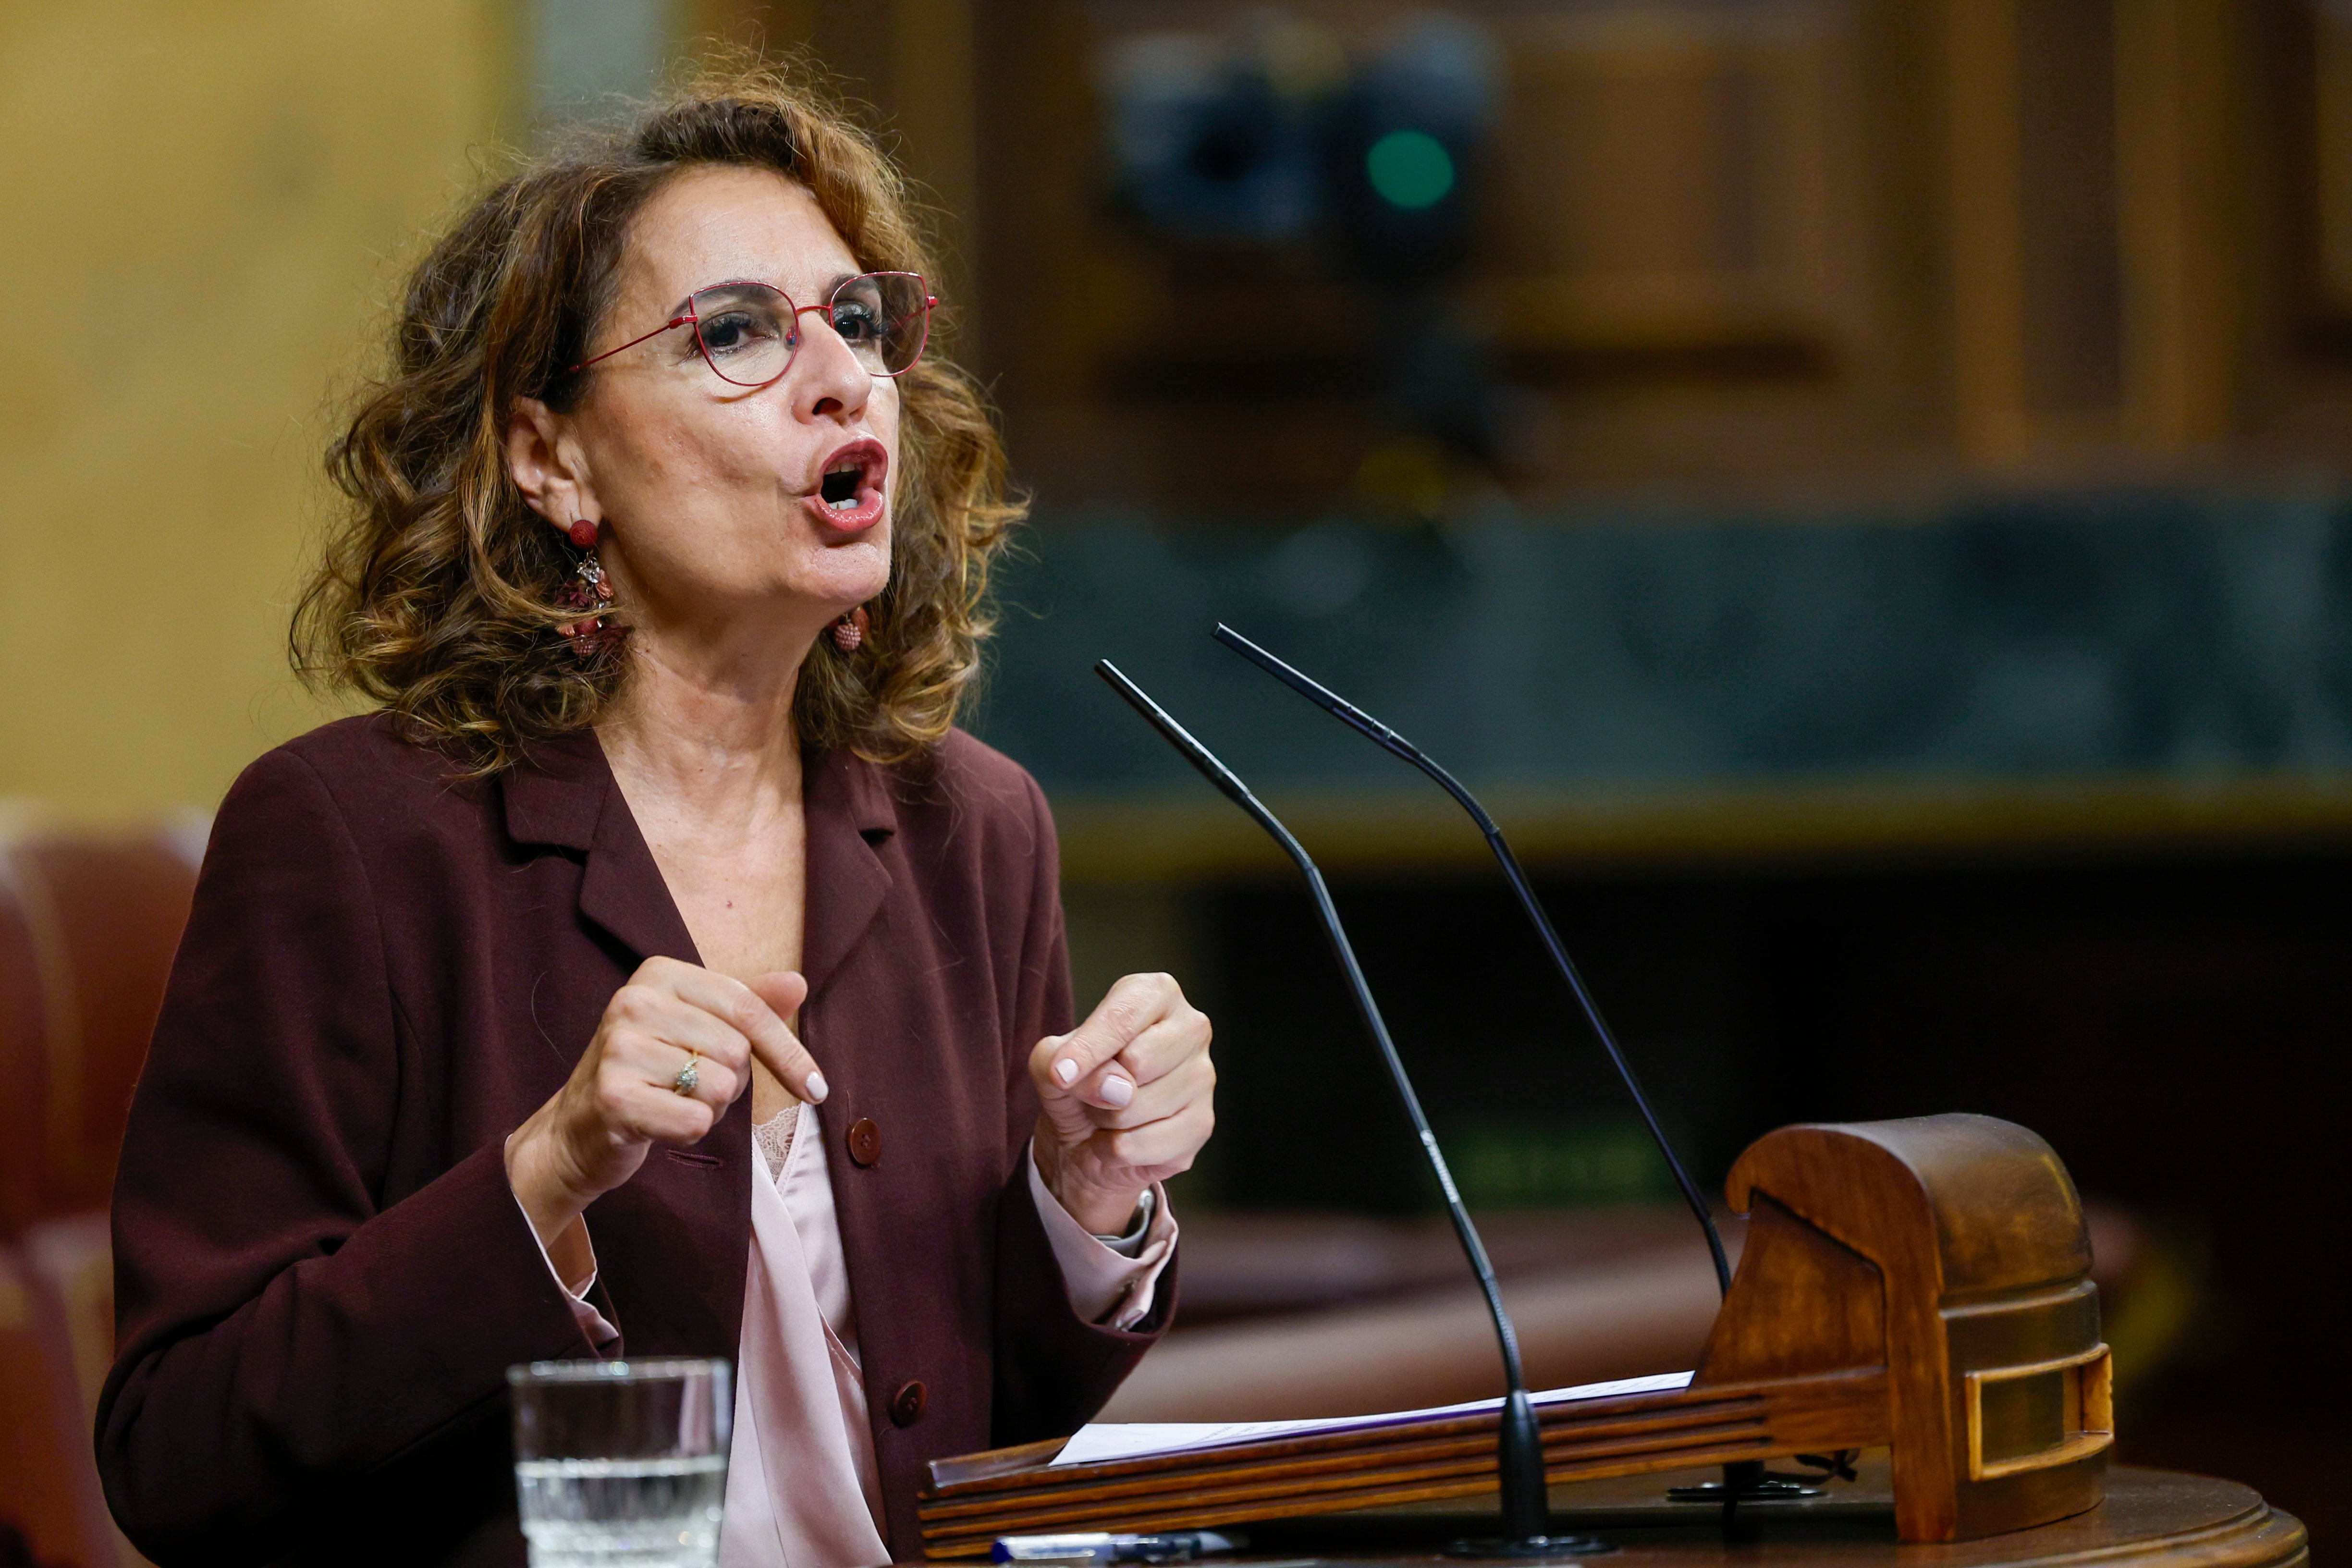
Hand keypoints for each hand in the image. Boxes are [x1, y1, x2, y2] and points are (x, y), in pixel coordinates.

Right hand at [506, 957, 824, 1249]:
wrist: (580, 1127)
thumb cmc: (653, 1071)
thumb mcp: (700, 1027)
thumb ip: (750, 1005)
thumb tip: (798, 983)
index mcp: (659, 973)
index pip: (748, 1009)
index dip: (787, 1052)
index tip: (815, 1088)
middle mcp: (633, 1001)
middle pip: (736, 1051)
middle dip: (730, 1080)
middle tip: (691, 1084)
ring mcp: (618, 1048)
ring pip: (719, 1087)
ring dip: (709, 1106)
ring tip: (672, 1099)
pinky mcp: (614, 1096)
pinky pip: (695, 1121)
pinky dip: (689, 1130)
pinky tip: (659, 1121)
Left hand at [1030, 973, 1214, 1234]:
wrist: (1087, 1139)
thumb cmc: (1076, 1083)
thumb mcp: (1048, 1061)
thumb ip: (1061, 1059)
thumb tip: (1115, 1088)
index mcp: (1156, 994)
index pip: (1123, 1017)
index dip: (1087, 1050)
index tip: (1059, 1076)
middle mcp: (1191, 1027)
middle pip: (1137, 1061)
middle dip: (1098, 1087)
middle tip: (1096, 1090)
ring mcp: (1202, 1077)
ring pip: (1136, 1108)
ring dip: (1105, 1121)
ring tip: (1109, 1114)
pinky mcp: (1202, 1124)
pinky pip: (1142, 1144)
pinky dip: (1114, 1151)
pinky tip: (1120, 1139)